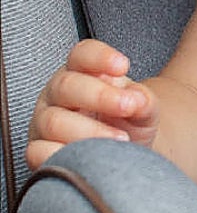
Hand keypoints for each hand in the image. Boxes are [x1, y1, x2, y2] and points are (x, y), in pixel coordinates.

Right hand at [27, 39, 158, 168]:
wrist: (122, 153)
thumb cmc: (127, 122)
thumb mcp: (143, 107)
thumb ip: (143, 99)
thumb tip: (137, 100)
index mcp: (81, 73)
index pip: (82, 54)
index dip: (99, 57)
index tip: (124, 66)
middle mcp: (57, 94)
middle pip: (66, 85)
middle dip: (100, 96)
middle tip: (128, 107)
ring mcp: (43, 122)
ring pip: (54, 121)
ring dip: (90, 131)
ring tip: (120, 139)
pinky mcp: (37, 151)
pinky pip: (38, 152)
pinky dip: (64, 154)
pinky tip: (89, 158)